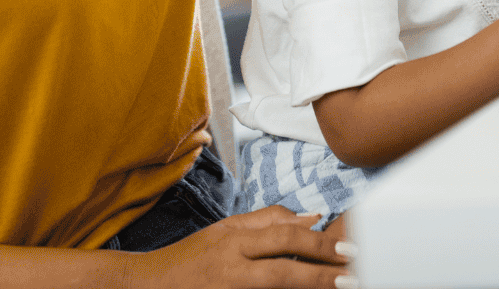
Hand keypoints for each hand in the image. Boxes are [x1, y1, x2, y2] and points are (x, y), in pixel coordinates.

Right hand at [119, 206, 353, 288]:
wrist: (144, 287)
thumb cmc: (190, 259)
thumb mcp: (225, 231)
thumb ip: (267, 221)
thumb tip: (312, 216)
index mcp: (232, 241)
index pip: (282, 237)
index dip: (318, 243)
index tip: (348, 250)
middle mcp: (230, 269)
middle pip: (283, 271)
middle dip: (321, 274)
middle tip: (354, 275)